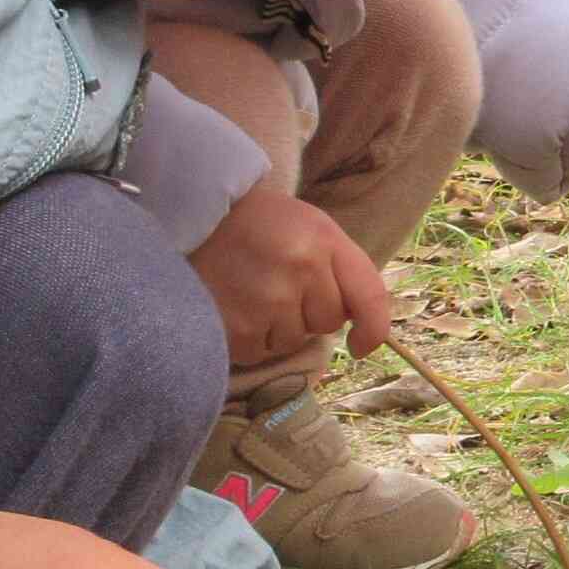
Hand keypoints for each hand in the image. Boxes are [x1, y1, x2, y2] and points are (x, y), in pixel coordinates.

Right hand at [189, 187, 389, 364]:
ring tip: (252, 293)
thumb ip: (342, 269)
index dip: (374, 329)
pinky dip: (250, 338)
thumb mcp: (313, 228)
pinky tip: (234, 308)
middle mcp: (300, 269)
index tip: (361, 344)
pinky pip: (260, 352)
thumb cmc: (261, 224)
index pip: (369, 297)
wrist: (194, 217)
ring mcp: (267, 301)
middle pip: (328, 322)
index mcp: (323, 240)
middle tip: (279, 284)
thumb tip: (356, 323)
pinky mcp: (236, 328)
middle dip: (310, 312)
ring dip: (278, 327)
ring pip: (293, 340)